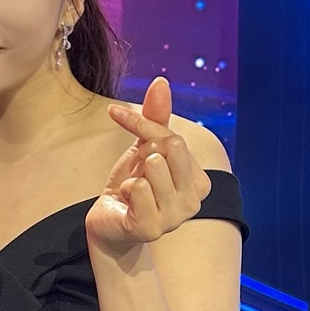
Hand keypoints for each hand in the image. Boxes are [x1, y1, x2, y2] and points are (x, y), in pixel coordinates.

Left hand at [85, 77, 211, 261]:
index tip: (118, 114)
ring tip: (132, 189)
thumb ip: (156, 117)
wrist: (109, 222)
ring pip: (153, 167)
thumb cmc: (131, 185)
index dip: (143, 126)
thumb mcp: (143, 148)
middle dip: (141, 152)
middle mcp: (194, 201)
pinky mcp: (151, 228)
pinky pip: (137, 188)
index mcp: (200, 181)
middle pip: (168, 149)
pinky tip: (126, 202)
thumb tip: (162, 81)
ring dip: (132, 174)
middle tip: (135, 171)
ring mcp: (175, 218)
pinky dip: (124, 189)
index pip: (174, 138)